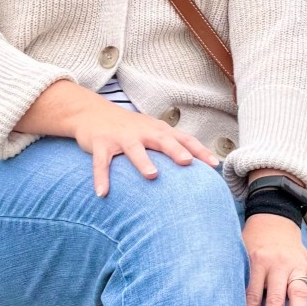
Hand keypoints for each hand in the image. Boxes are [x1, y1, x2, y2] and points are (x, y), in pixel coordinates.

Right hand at [16, 81, 219, 196]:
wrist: (91, 112)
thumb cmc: (129, 128)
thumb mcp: (152, 131)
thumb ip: (171, 144)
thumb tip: (196, 165)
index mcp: (158, 130)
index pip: (183, 138)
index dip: (199, 150)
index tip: (214, 165)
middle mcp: (142, 131)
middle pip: (162, 140)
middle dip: (175, 150)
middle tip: (187, 162)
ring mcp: (121, 137)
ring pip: (133, 149)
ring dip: (143, 161)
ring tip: (153, 176)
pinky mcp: (100, 143)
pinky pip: (101, 162)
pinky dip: (101, 177)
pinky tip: (102, 193)